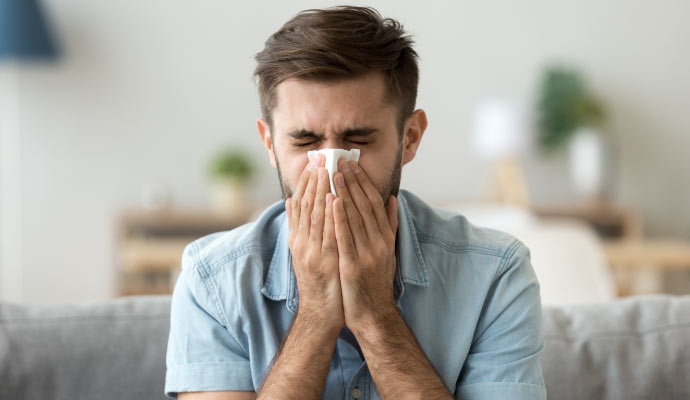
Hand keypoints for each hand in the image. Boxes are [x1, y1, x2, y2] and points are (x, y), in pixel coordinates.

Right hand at [286, 155, 343, 331]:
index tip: (314, 163)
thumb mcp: (303, 252)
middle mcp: (302, 244)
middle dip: (314, 181)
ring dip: (321, 191)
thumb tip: (291, 202)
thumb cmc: (318, 282)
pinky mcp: (325, 263)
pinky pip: (328, 235)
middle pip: (306, 207)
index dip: (307, 183)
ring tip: (326, 170)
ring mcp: (312, 253)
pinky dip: (330, 216)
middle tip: (320, 158)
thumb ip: (299, 228)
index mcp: (298, 240)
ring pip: (315, 216)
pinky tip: (334, 199)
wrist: (320, 314)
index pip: (301, 205)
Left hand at [332, 158, 398, 332]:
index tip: (352, 164)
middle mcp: (379, 242)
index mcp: (385, 237)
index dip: (363, 182)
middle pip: (364, 205)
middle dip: (351, 181)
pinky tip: (331, 201)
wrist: (373, 314)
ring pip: (354, 217)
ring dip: (344, 193)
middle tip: (340, 161)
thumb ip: (389, 224)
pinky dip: (339, 217)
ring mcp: (367, 254)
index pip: (374, 203)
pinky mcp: (354, 265)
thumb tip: (392, 199)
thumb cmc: (376, 282)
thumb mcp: (387, 251)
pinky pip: (345, 237)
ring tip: (333, 173)